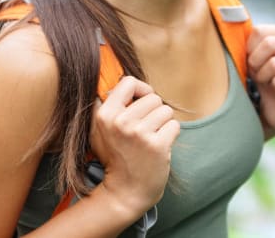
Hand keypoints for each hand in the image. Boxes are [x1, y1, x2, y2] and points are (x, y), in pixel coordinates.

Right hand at [90, 76, 179, 216]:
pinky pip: (174, 126)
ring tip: (151, 139)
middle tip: (144, 131)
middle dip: (153, 112)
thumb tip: (119, 83)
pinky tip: (159, 148)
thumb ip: (106, 105)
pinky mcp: (157, 145)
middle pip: (152, 98)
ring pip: (165, 111)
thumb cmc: (115, 158)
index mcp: (105, 115)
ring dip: (163, 124)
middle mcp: (121, 122)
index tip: (141, 102)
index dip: (140, 90)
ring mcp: (139, 134)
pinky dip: (170, 136)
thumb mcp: (99, 131)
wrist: (125, 192)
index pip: (129, 82)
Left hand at [247, 24, 274, 139]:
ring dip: (264, 76)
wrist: (266, 111)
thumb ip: (246, 37)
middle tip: (256, 74)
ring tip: (265, 83)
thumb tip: (232, 17)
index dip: (249, 49)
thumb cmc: (257, 80)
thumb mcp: (250, 56)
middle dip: (255, 62)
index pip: (261, 31)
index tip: (249, 61)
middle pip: (270, 43)